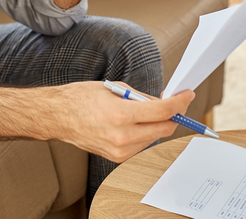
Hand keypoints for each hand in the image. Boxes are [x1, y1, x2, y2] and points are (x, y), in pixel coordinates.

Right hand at [52, 81, 194, 162]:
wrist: (59, 117)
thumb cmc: (82, 98)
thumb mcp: (115, 87)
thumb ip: (142, 97)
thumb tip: (162, 102)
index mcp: (121, 114)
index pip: (162, 111)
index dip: (179, 102)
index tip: (187, 96)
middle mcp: (122, 135)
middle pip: (164, 128)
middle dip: (173, 114)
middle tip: (174, 102)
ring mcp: (120, 150)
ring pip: (155, 137)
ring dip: (157, 124)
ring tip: (142, 112)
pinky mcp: (117, 157)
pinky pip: (142, 145)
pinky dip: (144, 133)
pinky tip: (132, 123)